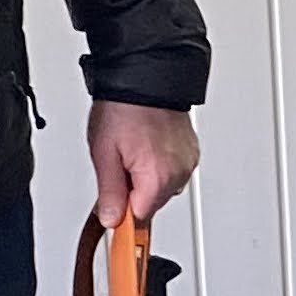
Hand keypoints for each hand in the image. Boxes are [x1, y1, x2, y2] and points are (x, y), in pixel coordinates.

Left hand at [88, 100, 199, 225]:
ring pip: (161, 188)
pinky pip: (171, 171)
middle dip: (132, 193)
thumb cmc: (124, 108)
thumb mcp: (104, 153)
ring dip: (145, 179)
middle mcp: (179, 172)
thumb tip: (111, 220)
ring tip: (131, 150)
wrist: (145, 76)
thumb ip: (109, 193)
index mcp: (158, 177)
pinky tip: (144, 147)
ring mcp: (187, 161)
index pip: (139, 219)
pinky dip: (157, 165)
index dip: (121, 216)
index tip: (113, 218)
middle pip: (150, 204)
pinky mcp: (190, 152)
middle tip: (118, 165)